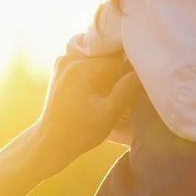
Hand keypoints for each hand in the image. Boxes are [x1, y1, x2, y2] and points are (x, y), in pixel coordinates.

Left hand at [35, 52, 141, 170]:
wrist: (51, 140)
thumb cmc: (80, 132)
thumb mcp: (108, 114)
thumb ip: (126, 90)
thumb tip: (143, 72)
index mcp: (81, 68)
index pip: (117, 57)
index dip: (129, 69)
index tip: (132, 84)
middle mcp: (69, 58)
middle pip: (106, 54)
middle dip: (117, 68)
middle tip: (119, 89)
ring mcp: (63, 61)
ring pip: (98, 56)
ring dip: (106, 69)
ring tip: (108, 89)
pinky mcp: (62, 66)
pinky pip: (87, 60)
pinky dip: (96, 69)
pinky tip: (98, 85)